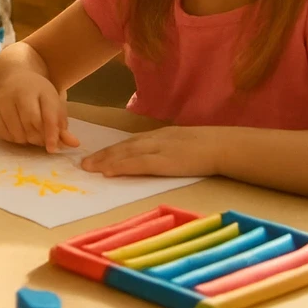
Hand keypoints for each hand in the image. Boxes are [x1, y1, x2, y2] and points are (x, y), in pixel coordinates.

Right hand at [0, 70, 80, 152]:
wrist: (14, 77)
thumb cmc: (38, 95)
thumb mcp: (54, 105)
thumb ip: (62, 126)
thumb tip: (74, 144)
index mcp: (40, 89)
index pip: (47, 116)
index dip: (51, 135)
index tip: (53, 149)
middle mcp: (18, 92)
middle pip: (31, 126)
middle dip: (38, 138)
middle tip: (42, 139)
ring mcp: (2, 99)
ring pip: (16, 132)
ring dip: (25, 140)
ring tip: (30, 133)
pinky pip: (2, 133)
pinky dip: (12, 138)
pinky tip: (17, 131)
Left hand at [80, 125, 221, 177]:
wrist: (223, 145)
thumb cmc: (210, 147)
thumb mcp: (184, 143)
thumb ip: (170, 148)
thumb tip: (159, 157)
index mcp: (160, 136)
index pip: (130, 142)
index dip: (111, 150)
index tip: (96, 156)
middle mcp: (154, 140)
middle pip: (122, 147)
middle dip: (102, 155)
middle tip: (83, 163)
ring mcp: (158, 150)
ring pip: (125, 154)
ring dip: (105, 161)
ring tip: (88, 168)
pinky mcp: (164, 162)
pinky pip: (138, 164)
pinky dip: (121, 166)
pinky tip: (108, 171)